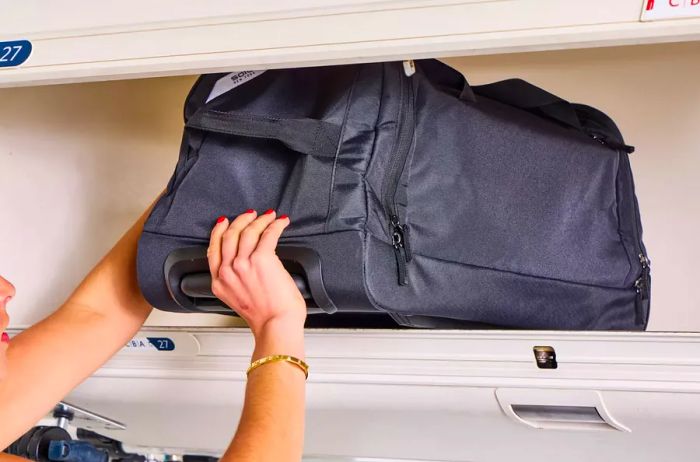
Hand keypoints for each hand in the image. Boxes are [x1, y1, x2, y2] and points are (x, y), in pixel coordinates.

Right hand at [208, 210, 306, 340]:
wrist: (276, 325)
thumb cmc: (265, 318)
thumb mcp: (238, 300)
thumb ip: (236, 282)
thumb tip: (245, 266)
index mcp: (219, 283)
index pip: (213, 250)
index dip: (218, 232)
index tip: (223, 223)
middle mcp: (228, 271)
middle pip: (229, 236)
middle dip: (240, 221)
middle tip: (250, 215)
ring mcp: (243, 264)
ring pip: (248, 232)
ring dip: (259, 220)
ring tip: (268, 216)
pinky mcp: (262, 259)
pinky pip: (268, 234)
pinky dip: (275, 225)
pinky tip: (280, 222)